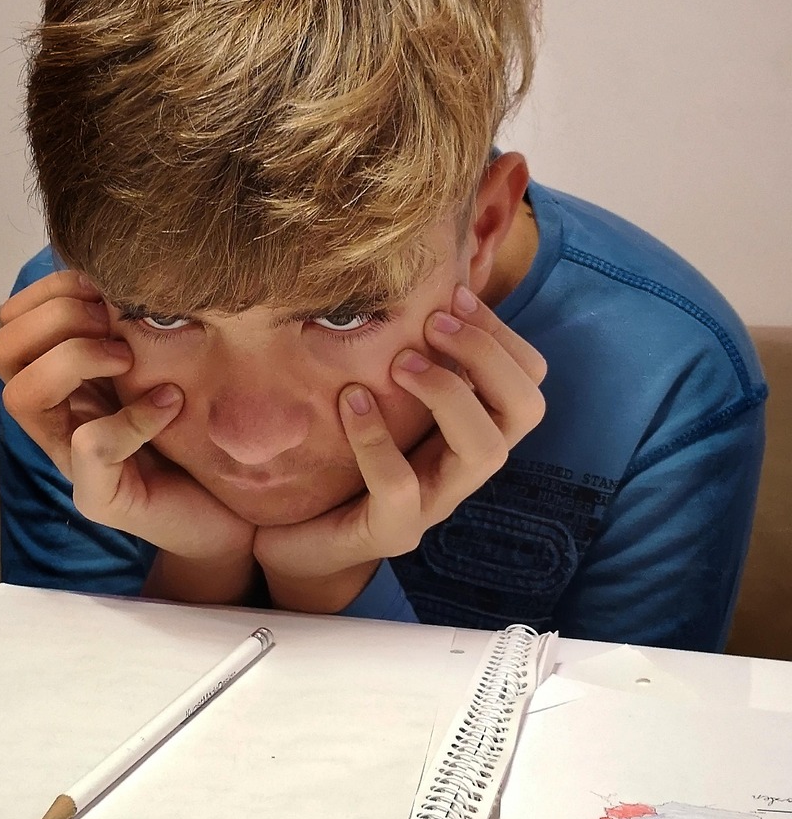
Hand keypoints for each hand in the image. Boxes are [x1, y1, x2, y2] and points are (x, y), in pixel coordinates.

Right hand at [0, 270, 256, 601]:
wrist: (235, 513)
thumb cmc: (203, 437)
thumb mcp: (173, 365)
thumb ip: (144, 327)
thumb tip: (136, 266)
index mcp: (69, 380)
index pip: (14, 321)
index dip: (52, 291)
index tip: (107, 286)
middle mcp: (58, 417)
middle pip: (3, 352)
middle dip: (59, 320)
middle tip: (118, 327)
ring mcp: (71, 461)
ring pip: (22, 395)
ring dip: (75, 360)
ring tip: (130, 360)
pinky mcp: (99, 497)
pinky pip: (89, 444)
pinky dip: (132, 418)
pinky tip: (172, 405)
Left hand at [253, 286, 546, 612]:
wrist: (292, 537)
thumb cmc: (336, 459)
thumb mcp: (378, 399)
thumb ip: (402, 356)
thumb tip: (408, 281)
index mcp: (470, 429)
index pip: (527, 379)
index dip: (501, 333)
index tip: (453, 295)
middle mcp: (464, 467)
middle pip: (527, 409)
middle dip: (486, 354)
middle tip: (432, 324)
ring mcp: (434, 505)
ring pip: (486, 451)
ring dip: (448, 392)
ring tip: (398, 361)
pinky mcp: (390, 532)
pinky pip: (401, 488)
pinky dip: (376, 439)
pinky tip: (350, 400)